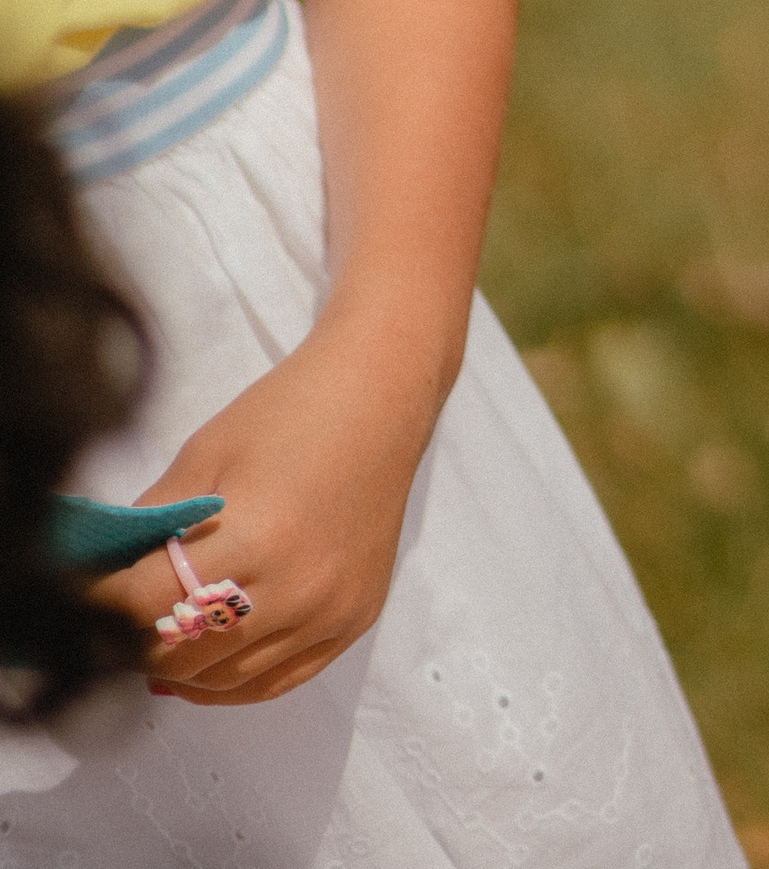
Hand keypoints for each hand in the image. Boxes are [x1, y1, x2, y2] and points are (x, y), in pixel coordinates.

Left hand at [89, 316, 442, 705]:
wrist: (381, 395)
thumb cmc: (289, 411)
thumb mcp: (204, 456)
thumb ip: (152, 525)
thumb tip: (102, 579)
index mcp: (255, 538)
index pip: (147, 606)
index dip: (99, 606)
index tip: (76, 601)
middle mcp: (297, 590)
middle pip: (183, 654)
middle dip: (132, 642)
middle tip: (109, 626)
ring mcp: (330, 612)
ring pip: (225, 680)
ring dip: (177, 668)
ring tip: (149, 645)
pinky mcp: (354, 620)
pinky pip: (277, 682)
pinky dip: (229, 684)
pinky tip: (198, 668)